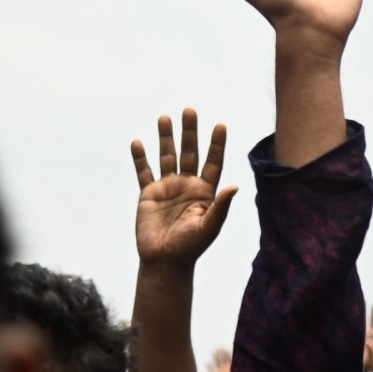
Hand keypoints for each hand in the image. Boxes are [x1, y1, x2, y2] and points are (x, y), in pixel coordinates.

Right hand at [131, 109, 237, 268]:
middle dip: (190, 132)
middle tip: (189, 110)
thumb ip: (221, 206)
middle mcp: (187, 186)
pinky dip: (140, 158)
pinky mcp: (148, 195)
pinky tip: (138, 142)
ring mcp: (167, 188)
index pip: (213, 162)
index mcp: (205, 192)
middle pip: (189, 152)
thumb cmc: (190, 247)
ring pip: (166, 157)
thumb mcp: (209, 227)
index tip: (220, 124)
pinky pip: (143, 172)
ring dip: (165, 138)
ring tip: (164, 117)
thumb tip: (235, 186)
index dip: (216, 144)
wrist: (164, 261)